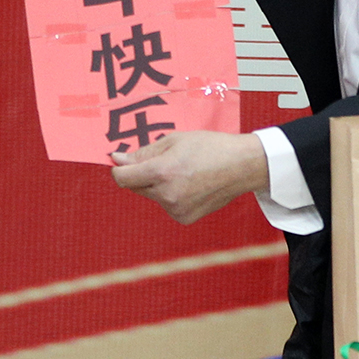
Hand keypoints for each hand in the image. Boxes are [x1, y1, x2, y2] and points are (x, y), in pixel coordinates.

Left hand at [109, 129, 268, 224]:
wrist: (242, 166)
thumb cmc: (210, 147)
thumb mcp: (174, 141)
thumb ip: (143, 153)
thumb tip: (117, 160)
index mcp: (162, 172)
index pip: (122, 178)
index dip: (119, 169)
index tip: (123, 162)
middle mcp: (166, 194)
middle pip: (136, 187)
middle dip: (143, 175)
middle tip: (165, 162)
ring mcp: (176, 209)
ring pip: (153, 196)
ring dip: (159, 185)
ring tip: (185, 172)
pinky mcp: (184, 218)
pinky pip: (167, 205)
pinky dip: (172, 196)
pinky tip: (191, 185)